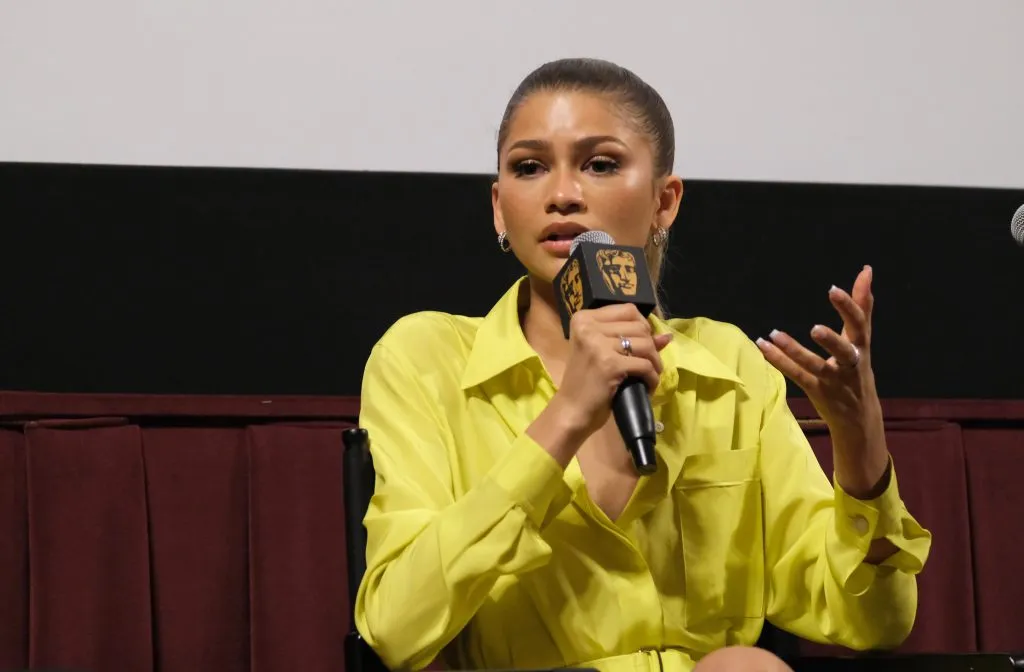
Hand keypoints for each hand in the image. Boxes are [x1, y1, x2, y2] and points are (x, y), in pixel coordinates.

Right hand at [529, 304, 671, 464]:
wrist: (571, 411)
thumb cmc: (585, 382)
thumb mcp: (603, 354)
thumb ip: (632, 340)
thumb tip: (667, 335)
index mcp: (583, 319)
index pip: (628, 310)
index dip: (643, 326)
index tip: (643, 344)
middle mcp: (588, 327)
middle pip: (639, 326)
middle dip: (651, 347)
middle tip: (648, 364)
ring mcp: (598, 345)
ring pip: (645, 344)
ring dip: (654, 362)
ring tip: (650, 375)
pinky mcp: (609, 364)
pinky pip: (645, 365)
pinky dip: (652, 377)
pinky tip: (647, 386)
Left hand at [756, 265, 889, 496]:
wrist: (860, 418)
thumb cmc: (858, 369)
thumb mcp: (861, 338)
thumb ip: (863, 305)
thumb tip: (867, 270)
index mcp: (861, 347)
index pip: (860, 324)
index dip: (849, 307)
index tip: (833, 290)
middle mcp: (850, 364)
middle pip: (845, 350)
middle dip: (832, 340)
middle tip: (815, 328)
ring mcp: (833, 380)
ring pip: (815, 366)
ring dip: (794, 351)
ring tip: (774, 333)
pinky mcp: (817, 391)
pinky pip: (797, 375)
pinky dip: (779, 361)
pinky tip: (763, 345)